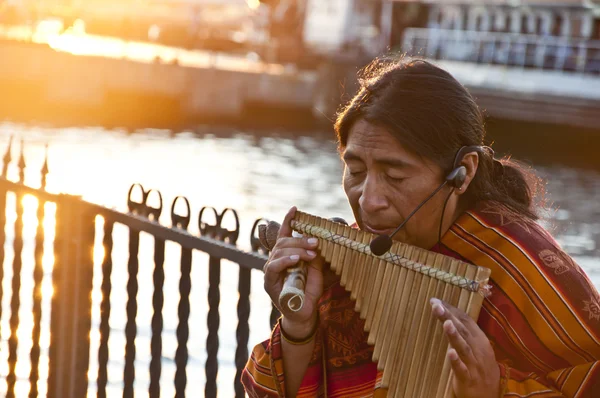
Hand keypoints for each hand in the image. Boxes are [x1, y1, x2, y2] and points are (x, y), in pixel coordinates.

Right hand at [263, 207, 323, 337]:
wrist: (305, 314)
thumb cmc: (309, 291)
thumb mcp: (316, 270)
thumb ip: (314, 255)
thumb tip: (318, 240)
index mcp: (286, 255)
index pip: (284, 234)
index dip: (288, 220)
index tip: (295, 208)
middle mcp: (275, 260)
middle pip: (283, 242)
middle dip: (300, 239)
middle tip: (316, 243)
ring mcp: (271, 271)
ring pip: (279, 251)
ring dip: (297, 249)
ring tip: (311, 253)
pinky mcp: (269, 282)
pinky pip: (273, 267)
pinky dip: (285, 261)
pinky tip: (296, 260)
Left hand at [431, 298, 499, 397]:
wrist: (489, 395)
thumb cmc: (479, 366)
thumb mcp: (476, 346)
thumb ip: (464, 331)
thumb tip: (448, 314)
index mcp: (479, 339)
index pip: (465, 320)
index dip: (451, 309)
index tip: (435, 300)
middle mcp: (478, 350)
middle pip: (463, 330)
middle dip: (449, 317)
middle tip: (436, 305)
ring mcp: (474, 365)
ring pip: (464, 348)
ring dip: (454, 336)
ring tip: (446, 323)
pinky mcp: (468, 379)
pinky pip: (462, 370)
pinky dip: (456, 362)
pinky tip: (450, 354)